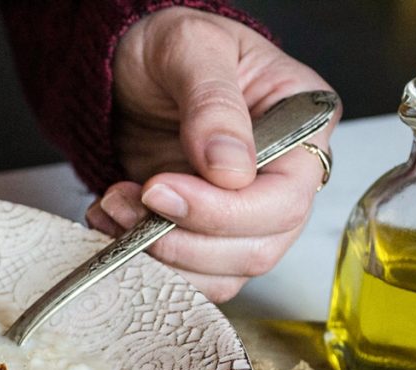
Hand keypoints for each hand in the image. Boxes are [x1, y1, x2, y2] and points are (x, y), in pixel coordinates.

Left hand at [86, 7, 338, 301]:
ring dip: (159, 256)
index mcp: (301, 125)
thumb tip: (231, 169)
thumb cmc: (172, 47)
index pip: (283, 199)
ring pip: (223, 274)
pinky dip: (147, 264)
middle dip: (182, 239)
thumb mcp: (189, 48)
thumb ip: (211, 103)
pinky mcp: (207, 235)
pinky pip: (191, 276)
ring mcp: (247, 214)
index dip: (221, 211)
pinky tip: (114, 225)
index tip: (159, 190)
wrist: (134, 69)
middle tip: (128, 199)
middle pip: (258, 248)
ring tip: (114, 208)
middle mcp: (284, 179)